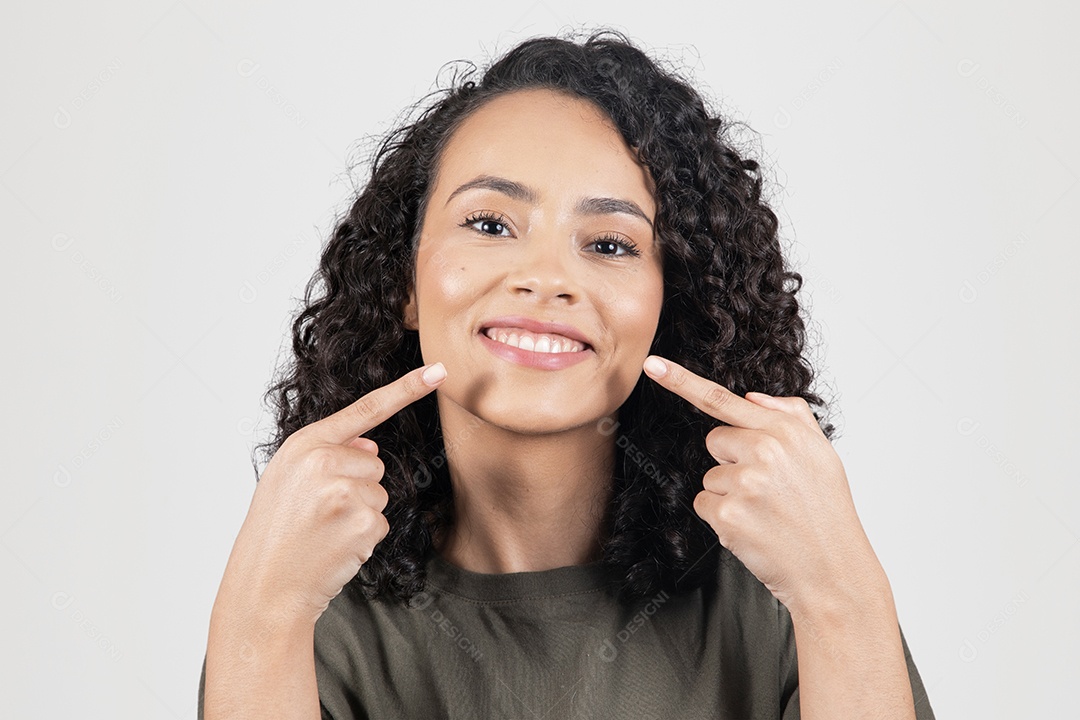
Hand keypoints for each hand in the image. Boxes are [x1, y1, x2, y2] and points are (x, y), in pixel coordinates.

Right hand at [215, 362, 446, 626]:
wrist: (264, 588)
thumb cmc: (275, 535)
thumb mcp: (286, 481)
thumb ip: (326, 454)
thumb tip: (370, 444)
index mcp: (304, 445)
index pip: (365, 409)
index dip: (406, 389)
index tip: (439, 371)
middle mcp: (324, 461)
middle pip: (375, 462)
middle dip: (356, 487)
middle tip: (319, 514)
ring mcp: (345, 491)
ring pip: (380, 493)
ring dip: (360, 515)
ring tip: (323, 532)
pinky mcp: (364, 522)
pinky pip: (381, 522)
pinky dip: (364, 539)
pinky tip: (334, 547)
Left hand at [642, 355, 882, 617]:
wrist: (834, 572)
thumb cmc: (826, 514)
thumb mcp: (822, 456)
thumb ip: (792, 417)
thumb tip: (752, 398)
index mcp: (787, 431)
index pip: (723, 400)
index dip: (681, 381)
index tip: (652, 365)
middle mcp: (765, 450)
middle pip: (715, 441)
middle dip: (733, 462)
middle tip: (768, 490)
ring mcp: (745, 482)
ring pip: (710, 477)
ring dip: (730, 495)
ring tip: (767, 514)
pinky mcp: (728, 513)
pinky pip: (703, 504)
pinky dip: (721, 519)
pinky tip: (753, 529)